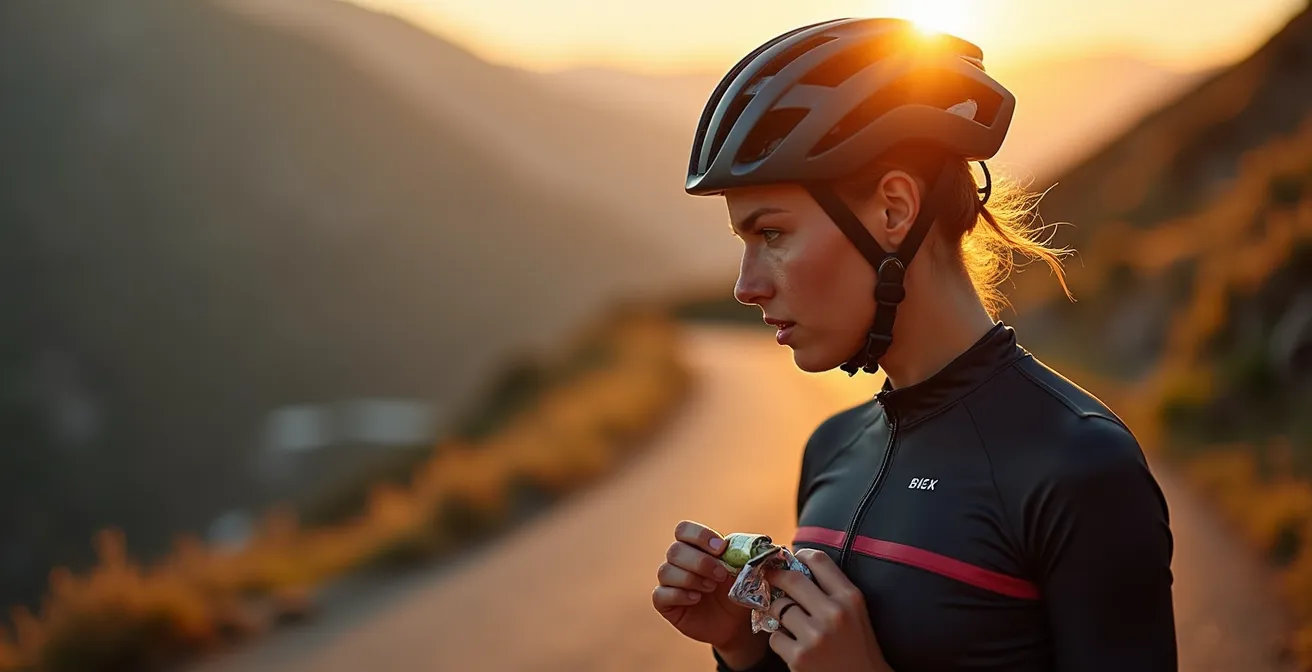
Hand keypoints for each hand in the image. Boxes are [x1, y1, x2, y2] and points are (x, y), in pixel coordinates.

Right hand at [651, 521, 755, 650]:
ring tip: (710, 588)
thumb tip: (771, 545)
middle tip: (721, 575)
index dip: (699, 535)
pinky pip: (661, 594)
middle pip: (675, 550)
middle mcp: (679, 561)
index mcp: (696, 547)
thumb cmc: (739, 591)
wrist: (736, 623)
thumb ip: (751, 555)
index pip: (684, 529)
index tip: (721, 548)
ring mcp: (670, 581)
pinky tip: (696, 599)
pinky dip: (679, 595)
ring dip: (691, 579)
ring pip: (666, 571)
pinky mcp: (665, 602)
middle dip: (701, 562)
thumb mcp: (747, 571)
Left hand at [764, 549, 891, 671]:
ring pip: (779, 608)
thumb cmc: (858, 646)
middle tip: (768, 576)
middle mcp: (833, 614)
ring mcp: (814, 636)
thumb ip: (833, 590)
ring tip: (790, 623)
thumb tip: (798, 565)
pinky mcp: (798, 657)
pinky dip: (780, 640)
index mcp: (850, 598)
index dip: (800, 554)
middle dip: (775, 575)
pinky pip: (775, 636)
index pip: (819, 560)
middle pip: (792, 579)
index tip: (791, 558)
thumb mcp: (856, 612)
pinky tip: (794, 646)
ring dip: (779, 614)